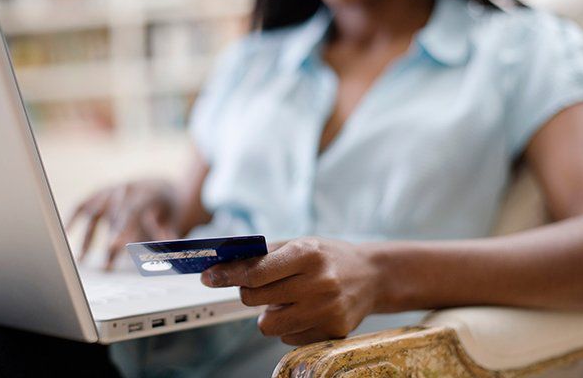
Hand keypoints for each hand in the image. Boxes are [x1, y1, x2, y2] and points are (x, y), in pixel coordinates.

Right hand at [67, 179, 179, 269]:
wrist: (160, 182)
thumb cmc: (167, 204)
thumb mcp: (173, 217)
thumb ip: (166, 234)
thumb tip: (162, 254)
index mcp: (147, 193)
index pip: (133, 212)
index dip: (124, 230)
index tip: (116, 249)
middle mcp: (127, 188)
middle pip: (113, 216)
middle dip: (110, 243)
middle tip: (105, 268)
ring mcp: (112, 189)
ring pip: (96, 213)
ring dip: (88, 238)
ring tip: (82, 260)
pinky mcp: (100, 192)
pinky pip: (83, 204)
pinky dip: (73, 218)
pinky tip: (65, 233)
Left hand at [201, 237, 379, 344]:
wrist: (373, 275)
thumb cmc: (330, 257)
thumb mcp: (302, 244)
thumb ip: (266, 254)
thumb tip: (225, 265)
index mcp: (307, 254)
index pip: (256, 271)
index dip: (227, 275)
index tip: (209, 277)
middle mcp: (318, 282)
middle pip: (256, 298)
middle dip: (248, 293)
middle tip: (257, 286)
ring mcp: (327, 310)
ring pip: (268, 325)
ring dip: (268, 314)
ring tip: (285, 300)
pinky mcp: (333, 331)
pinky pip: (288, 338)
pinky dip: (289, 326)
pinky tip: (304, 311)